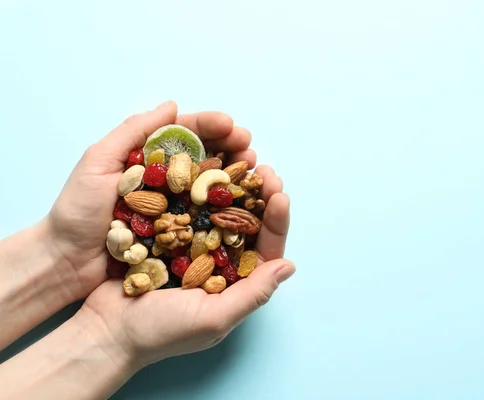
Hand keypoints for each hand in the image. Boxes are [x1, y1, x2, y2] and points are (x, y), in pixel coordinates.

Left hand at [47, 101, 255, 297]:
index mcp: (148, 158)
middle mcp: (166, 180)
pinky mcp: (179, 234)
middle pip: (205, 157)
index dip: (210, 126)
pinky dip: (227, 208)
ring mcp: (174, 207)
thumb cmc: (77, 211)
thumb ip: (133, 132)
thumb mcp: (99, 162)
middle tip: (249, 147)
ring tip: (254, 169)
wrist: (66, 261)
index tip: (231, 125)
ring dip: (234, 175)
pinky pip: (207, 217)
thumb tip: (171, 105)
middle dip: (231, 148)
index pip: (184, 134)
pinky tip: (244, 202)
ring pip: (211, 185)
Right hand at [79, 164, 293, 366]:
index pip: (266, 249)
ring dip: (234, 188)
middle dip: (259, 196)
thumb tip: (289, 266)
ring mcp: (193, 248)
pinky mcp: (168, 237)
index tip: (280, 195)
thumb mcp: (212, 318)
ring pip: (221, 211)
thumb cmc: (159, 333)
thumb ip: (252, 294)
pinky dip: (199, 189)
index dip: (276, 222)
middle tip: (264, 169)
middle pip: (247, 225)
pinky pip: (189, 208)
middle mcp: (219, 263)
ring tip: (242, 161)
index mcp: (235, 284)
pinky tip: (204, 169)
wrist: (105, 330)